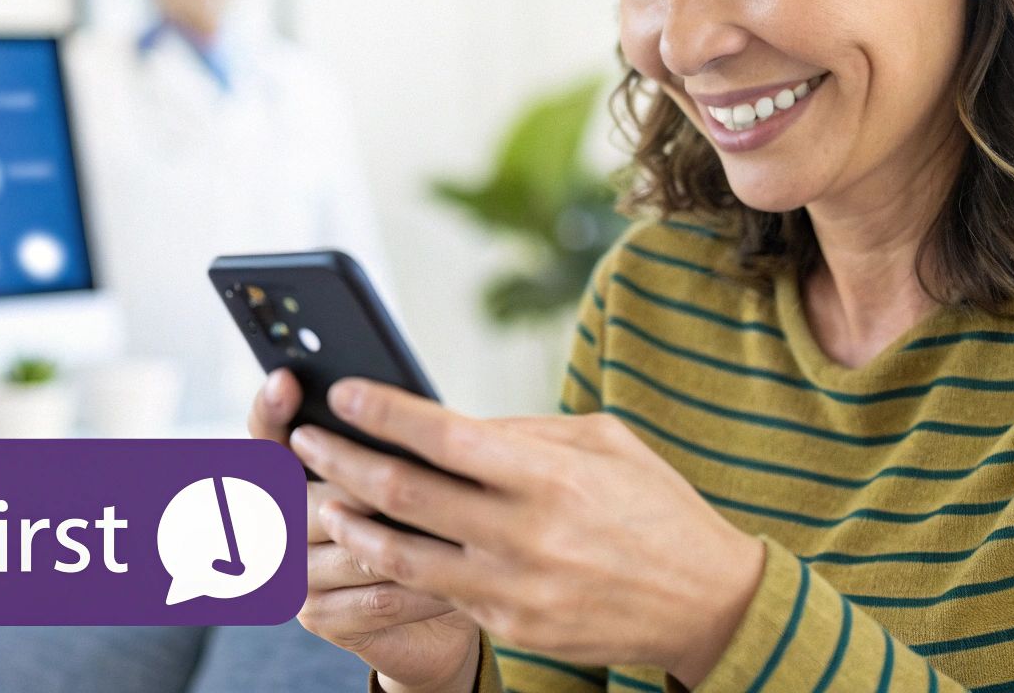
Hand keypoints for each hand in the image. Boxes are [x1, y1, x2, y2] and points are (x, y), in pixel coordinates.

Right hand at [247, 370, 482, 692]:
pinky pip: (376, 598)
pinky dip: (421, 583)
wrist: (433, 611)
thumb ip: (391, 447)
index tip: (287, 379)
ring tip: (459, 518)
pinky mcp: (323, 619)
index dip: (271, 410)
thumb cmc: (424, 521)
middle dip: (368, 483)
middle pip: (310, 497)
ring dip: (407, 534)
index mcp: (286, 480)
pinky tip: (460, 571)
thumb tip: (408, 408)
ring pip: (352, 547)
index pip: (264, 439)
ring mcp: (295, 578)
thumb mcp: (409, 474)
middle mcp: (277, 529)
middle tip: (414, 469)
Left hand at [287, 380, 765, 687]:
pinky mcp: (509, 622)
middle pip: (404, 491)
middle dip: (343, 460)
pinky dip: (390, 561)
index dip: (384, 410)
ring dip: (350, 520)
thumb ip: (525, 431)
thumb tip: (451, 423)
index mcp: (549, 472)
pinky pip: (432, 588)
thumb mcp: (604, 442)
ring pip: (401, 551)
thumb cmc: (655, 506)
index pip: (443, 434)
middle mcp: (524, 530)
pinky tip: (367, 541)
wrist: (706, 601)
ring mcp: (513, 584)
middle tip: (306, 439)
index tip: (343, 392)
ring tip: (322, 496)